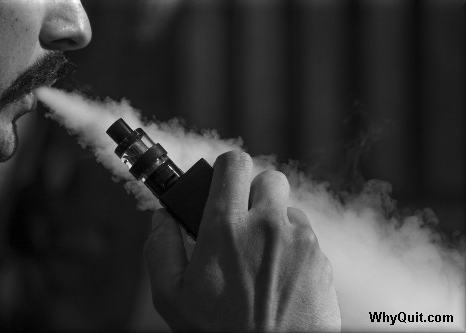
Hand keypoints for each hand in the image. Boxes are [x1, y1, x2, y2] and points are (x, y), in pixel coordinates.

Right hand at [144, 151, 340, 331]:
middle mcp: (267, 226)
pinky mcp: (321, 259)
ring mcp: (300, 241)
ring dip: (274, 224)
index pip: (233, 164)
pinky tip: (280, 276)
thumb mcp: (171, 295)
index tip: (223, 184)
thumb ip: (160, 246)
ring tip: (260, 258)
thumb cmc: (220, 332)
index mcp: (226, 227)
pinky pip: (307, 237)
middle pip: (268, 178)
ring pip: (288, 210)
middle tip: (243, 222)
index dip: (226, 169)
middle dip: (254, 194)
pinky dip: (293, 248)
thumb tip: (163, 217)